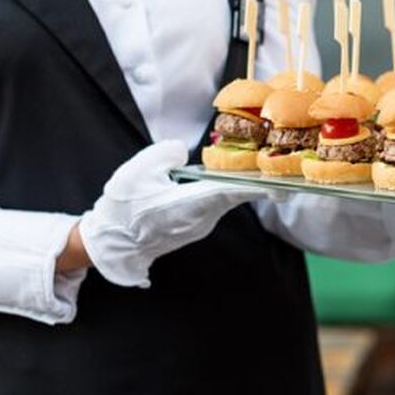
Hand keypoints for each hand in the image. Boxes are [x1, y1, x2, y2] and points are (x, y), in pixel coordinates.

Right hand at [77, 140, 270, 286]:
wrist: (110, 243)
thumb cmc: (123, 207)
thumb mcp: (138, 169)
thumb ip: (166, 153)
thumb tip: (183, 151)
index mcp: (192, 204)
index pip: (234, 192)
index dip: (260, 186)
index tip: (283, 183)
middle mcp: (202, 219)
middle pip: (235, 194)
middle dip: (254, 179)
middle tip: (276, 164)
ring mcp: (199, 226)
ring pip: (223, 200)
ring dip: (233, 183)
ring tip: (246, 164)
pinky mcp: (193, 229)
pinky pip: (212, 206)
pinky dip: (219, 192)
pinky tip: (217, 179)